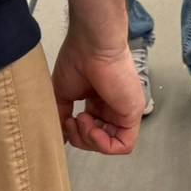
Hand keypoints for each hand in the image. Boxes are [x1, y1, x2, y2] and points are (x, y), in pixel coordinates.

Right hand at [50, 33, 142, 155]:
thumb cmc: (77, 60)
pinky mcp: (133, 113)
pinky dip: (104, 144)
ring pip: (111, 144)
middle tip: (71, 121)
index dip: (76, 133)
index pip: (91, 130)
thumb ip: (61, 116)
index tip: (66, 119)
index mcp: (99, 101)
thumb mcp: (62, 94)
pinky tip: (92, 128)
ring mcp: (125, 110)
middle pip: (100, 140)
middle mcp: (113, 107)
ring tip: (81, 119)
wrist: (91, 45)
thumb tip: (57, 137)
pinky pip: (124, 144)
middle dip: (81, 139)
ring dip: (90, 140)